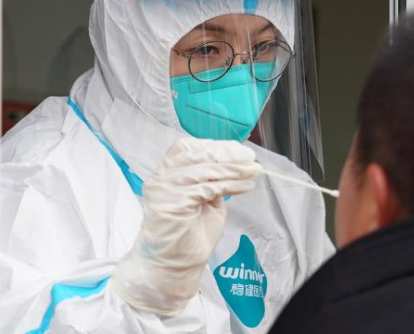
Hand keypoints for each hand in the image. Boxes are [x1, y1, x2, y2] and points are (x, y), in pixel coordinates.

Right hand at [111, 137, 259, 315]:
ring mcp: (162, 190)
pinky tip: (245, 186)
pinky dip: (229, 185)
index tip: (239, 150)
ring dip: (233, 170)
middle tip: (250, 158)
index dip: (215, 146)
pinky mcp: (170, 204)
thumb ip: (212, 180)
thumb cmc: (189, 236)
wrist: (173, 266)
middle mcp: (161, 178)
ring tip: (252, 172)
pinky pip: (206, 188)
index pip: (188, 148)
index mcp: (166, 173)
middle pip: (195, 155)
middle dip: (226, 155)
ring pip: (203, 171)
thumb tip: (234, 163)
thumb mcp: (205, 199)